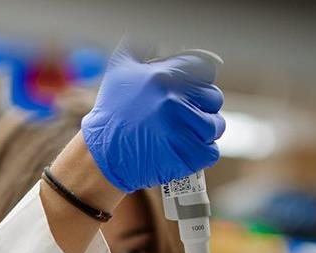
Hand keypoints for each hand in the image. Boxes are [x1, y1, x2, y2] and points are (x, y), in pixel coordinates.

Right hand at [81, 44, 225, 192]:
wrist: (101, 154)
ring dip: (206, 131)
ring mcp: (179, 129)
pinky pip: (209, 152)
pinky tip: (188, 150)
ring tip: (190, 134)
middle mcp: (173, 100)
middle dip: (204, 107)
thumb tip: (153, 33)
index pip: (204, 70)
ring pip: (214, 126)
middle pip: (213, 98)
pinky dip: (203, 152)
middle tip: (190, 116)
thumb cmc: (111, 111)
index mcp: (163, 76)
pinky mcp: (182, 156)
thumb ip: (139, 45)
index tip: (192, 93)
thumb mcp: (119, 69)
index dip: (201, 81)